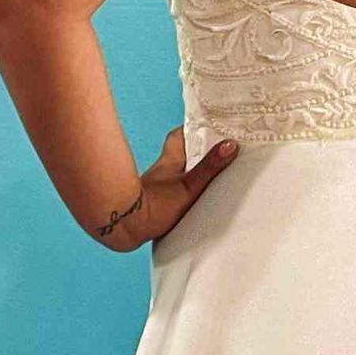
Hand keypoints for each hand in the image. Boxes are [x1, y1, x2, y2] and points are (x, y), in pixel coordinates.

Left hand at [89, 125, 239, 250]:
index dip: (190, 130)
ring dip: (185, 176)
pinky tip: (186, 204)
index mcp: (169, 162)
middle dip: (191, 153)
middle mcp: (160, 173)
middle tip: (209, 154)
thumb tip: (230, 145)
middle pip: (176, 155)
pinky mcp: (150, 206)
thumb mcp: (188, 186)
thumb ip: (209, 167)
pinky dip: (177, 195)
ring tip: (204, 181)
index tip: (203, 127)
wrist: (125, 227)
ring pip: (172, 176)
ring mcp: (154, 189)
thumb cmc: (153, 206)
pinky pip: (168, 195)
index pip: (178, 137)